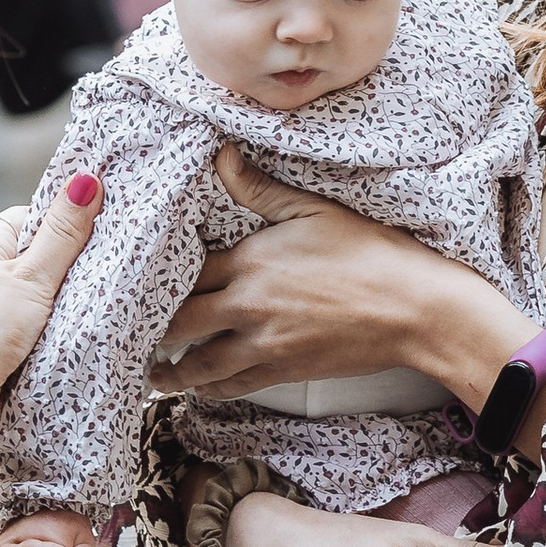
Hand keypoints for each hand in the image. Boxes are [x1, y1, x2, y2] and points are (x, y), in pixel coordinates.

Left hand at [0, 173, 102, 435]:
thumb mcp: (31, 276)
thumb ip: (62, 234)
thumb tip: (86, 181)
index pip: (35, 219)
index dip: (68, 222)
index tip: (103, 227)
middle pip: (45, 263)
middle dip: (75, 272)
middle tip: (111, 273)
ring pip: (47, 302)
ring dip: (68, 310)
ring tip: (104, 308)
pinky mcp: (5, 350)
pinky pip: (42, 335)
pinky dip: (58, 338)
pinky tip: (82, 339)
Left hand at [152, 148, 525, 412]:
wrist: (415, 309)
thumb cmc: (372, 254)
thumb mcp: (315, 210)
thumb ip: (260, 190)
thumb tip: (221, 157)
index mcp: (250, 262)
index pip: (186, 273)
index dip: (158, 280)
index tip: (136, 285)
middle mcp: (248, 307)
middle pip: (179, 324)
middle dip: (152, 331)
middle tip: (129, 334)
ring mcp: (265, 344)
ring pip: (199, 365)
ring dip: (172, 371)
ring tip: (153, 373)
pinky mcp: (285, 371)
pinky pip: (234, 385)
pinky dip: (211, 389)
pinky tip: (200, 387)